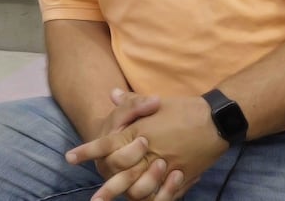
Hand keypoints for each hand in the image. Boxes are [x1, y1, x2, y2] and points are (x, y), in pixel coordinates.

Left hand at [69, 94, 226, 199]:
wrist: (215, 119)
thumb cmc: (183, 109)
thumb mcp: (155, 102)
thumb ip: (132, 103)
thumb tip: (112, 94)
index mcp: (139, 131)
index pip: (107, 144)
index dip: (88, 151)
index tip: (69, 158)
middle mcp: (148, 151)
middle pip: (121, 173)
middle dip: (106, 188)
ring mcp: (164, 166)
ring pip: (140, 187)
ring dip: (125, 197)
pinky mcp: (179, 176)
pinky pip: (161, 194)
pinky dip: (151, 199)